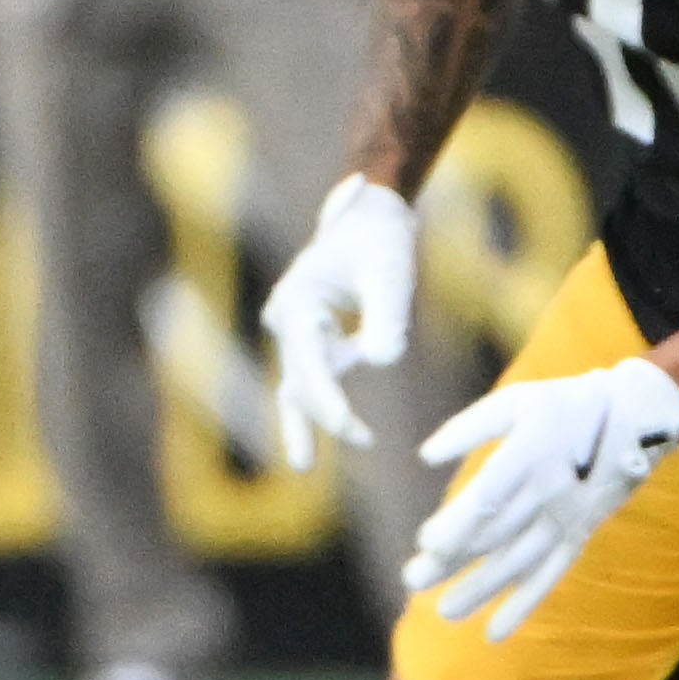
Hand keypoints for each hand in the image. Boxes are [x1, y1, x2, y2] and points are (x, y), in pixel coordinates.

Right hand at [261, 174, 421, 469]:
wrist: (372, 213)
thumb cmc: (381, 240)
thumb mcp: (391, 275)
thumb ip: (386, 317)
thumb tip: (380, 362)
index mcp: (297, 305)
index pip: (309, 366)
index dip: (328, 402)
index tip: (351, 431)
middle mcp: (287, 319)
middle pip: (300, 379)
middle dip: (322, 417)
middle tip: (342, 451)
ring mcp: (296, 328)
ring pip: (298, 383)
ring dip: (307, 419)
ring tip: (302, 466)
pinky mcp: (312, 334)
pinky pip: (312, 375)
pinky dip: (320, 400)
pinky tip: (329, 431)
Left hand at [405, 357, 678, 641]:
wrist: (637, 414)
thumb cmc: (562, 405)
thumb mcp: (515, 402)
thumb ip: (468, 428)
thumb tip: (424, 458)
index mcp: (531, 452)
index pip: (490, 497)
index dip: (458, 522)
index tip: (426, 541)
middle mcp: (552, 489)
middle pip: (497, 534)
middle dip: (453, 561)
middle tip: (412, 580)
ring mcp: (570, 516)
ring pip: (521, 561)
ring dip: (483, 589)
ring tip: (445, 612)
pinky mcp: (581, 532)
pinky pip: (552, 574)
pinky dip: (525, 604)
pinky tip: (495, 632)